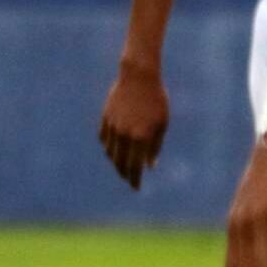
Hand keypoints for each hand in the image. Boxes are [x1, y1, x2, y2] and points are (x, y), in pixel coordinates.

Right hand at [99, 64, 170, 188]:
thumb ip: (155, 146)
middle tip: (130, 180)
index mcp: (141, 137)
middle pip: (120, 163)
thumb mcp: (162, 124)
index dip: (135, 180)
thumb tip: (149, 166)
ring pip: (110, 153)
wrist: (138, 78)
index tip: (136, 188)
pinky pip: (104, 140)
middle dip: (125, 174)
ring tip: (123, 168)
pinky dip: (109, 148)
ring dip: (116, 163)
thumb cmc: (157, 100)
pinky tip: (113, 151)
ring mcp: (112, 127)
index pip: (135, 166)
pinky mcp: (105, 119)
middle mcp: (124, 135)